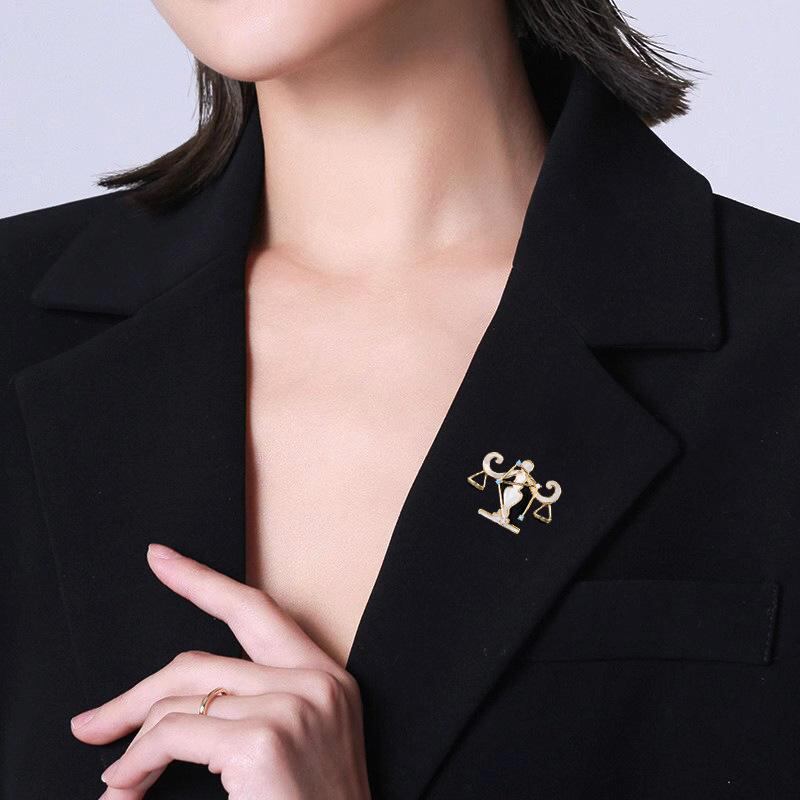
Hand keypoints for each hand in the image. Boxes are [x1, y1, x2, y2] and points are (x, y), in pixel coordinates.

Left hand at [69, 543, 370, 798]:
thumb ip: (248, 710)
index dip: (203, 581)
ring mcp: (292, 706)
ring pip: (181, 700)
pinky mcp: (263, 740)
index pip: (257, 610)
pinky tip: (126, 786)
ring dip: (133, 742)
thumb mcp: (293, 748)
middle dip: (137, 693)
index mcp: (326, 678)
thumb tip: (174, 705)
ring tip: (116, 778)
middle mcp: (315, 682)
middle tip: (92, 721)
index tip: (161, 559)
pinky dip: (138, 762)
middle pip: (200, 661)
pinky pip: (175, 734)